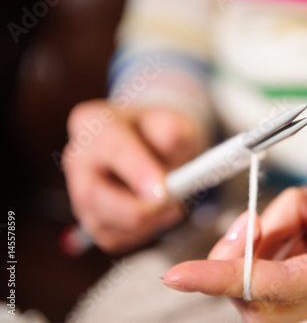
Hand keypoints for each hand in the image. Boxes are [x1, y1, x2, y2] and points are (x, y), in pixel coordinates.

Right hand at [63, 100, 201, 251]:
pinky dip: (142, 233)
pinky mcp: (91, 218)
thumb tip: (173, 142)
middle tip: (174, 207)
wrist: (155, 145)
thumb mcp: (173, 121)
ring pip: (102, 222)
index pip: (110, 147)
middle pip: (92, 194)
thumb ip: (172, 130)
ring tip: (175, 207)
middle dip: (136, 209)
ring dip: (145, 223)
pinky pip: (113, 237)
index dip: (137, 171)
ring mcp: (79, 191)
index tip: (164, 192)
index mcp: (94, 123)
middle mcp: (78, 158)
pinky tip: (160, 216)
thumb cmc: (160, 132)